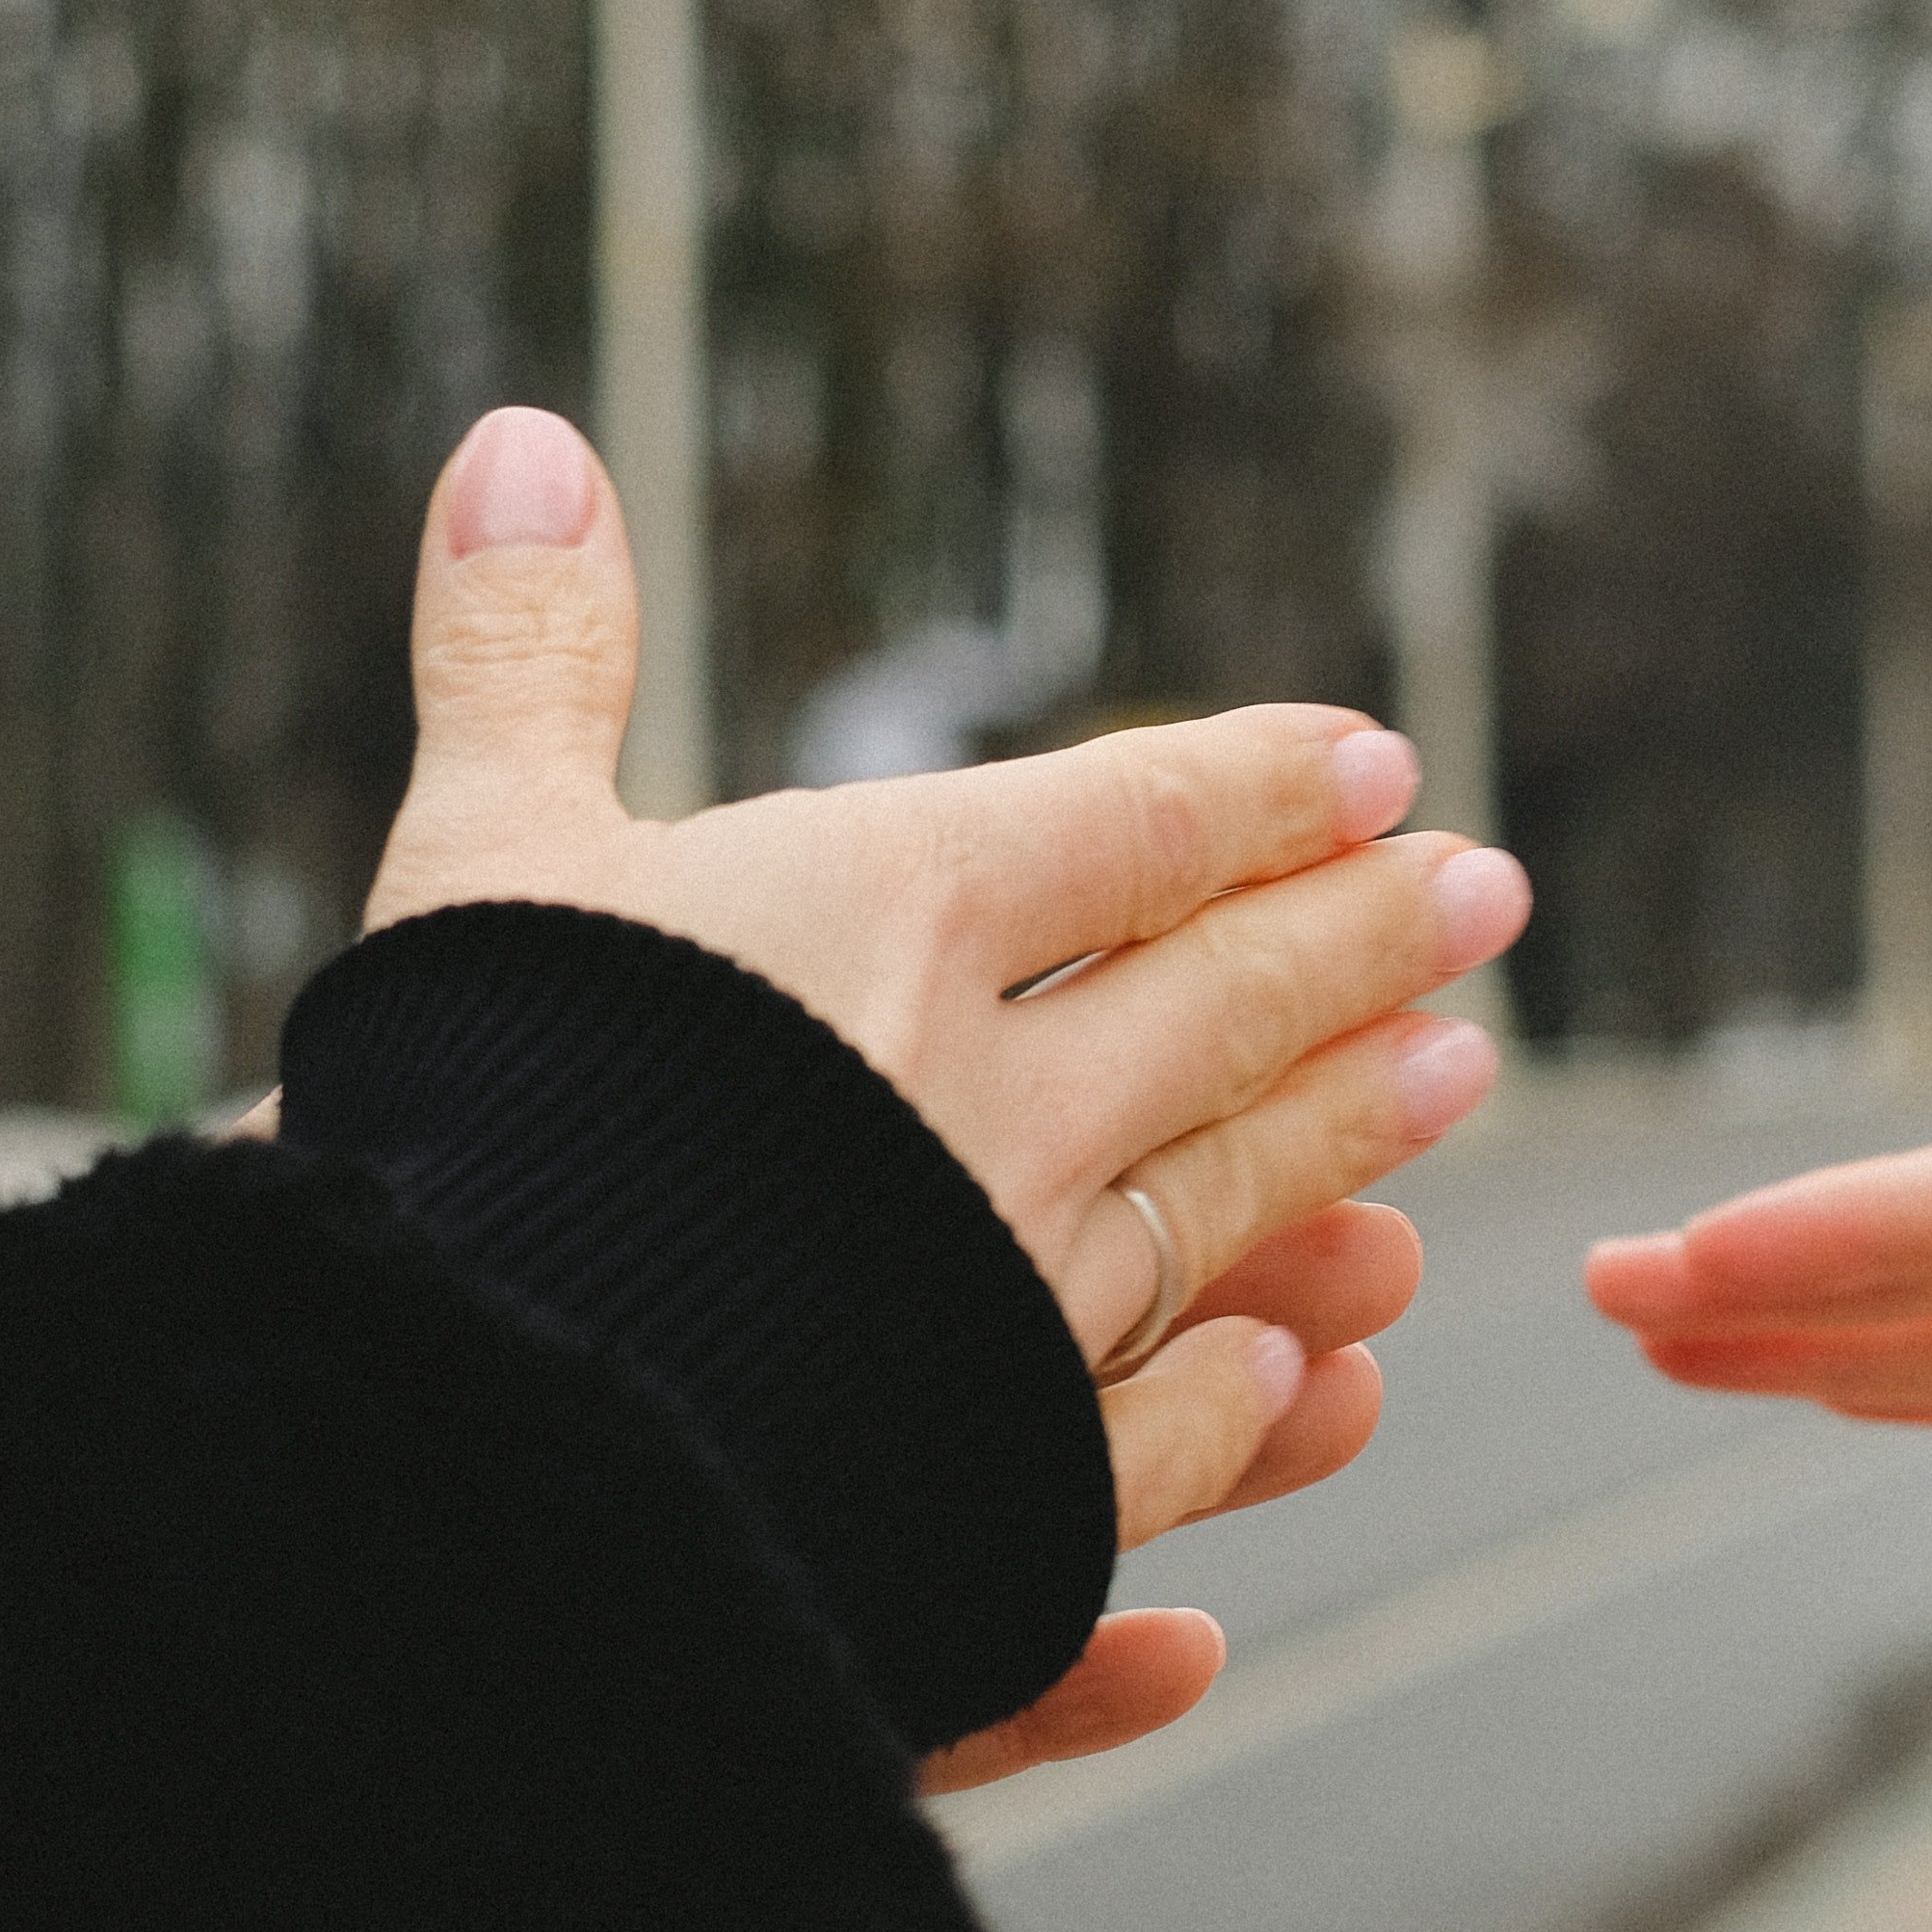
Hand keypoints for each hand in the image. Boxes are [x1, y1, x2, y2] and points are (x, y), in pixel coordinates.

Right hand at [363, 407, 1527, 1749]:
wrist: (448, 1433)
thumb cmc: (444, 1118)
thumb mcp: (474, 857)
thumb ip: (530, 654)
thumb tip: (527, 439)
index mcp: (894, 918)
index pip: (1132, 828)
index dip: (1258, 789)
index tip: (1372, 765)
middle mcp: (993, 1102)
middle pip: (1223, 1000)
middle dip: (1361, 936)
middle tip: (1487, 895)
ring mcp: (1011, 1304)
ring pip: (1228, 1195)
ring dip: (1348, 1129)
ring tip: (1458, 1071)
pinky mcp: (990, 1491)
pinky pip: (1152, 1440)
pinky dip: (1242, 1404)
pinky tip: (1308, 1379)